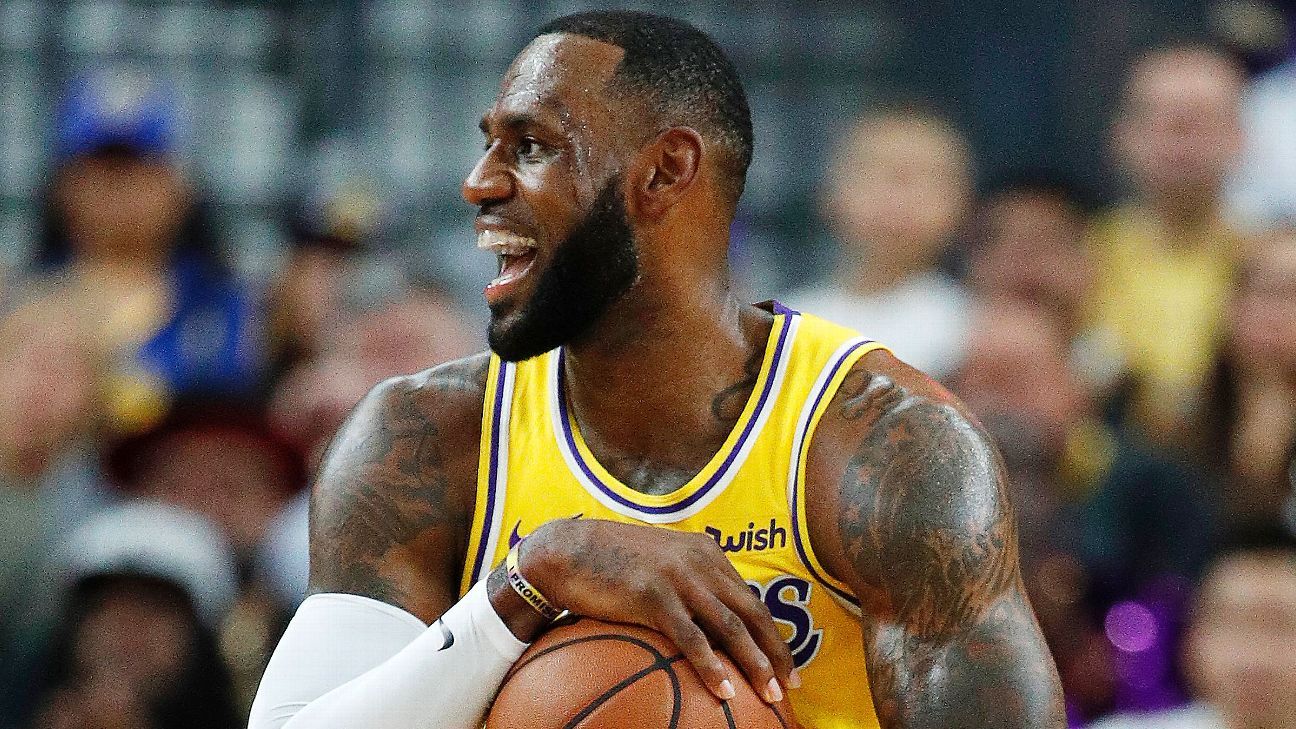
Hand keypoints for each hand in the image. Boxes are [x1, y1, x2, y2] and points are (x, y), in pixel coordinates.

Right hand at [505, 518, 797, 702]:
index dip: (772, 633)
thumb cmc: (609, 562)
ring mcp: (678, 578)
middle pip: (751, 612)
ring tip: (769, 694)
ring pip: (730, 627)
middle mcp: (699, 562)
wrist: (566, 551)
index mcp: (705, 552)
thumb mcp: (659, 562)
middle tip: (790, 685)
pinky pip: (692, 639)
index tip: (786, 664)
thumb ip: (687, 581)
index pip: (749, 598)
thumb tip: (707, 621)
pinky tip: (725, 691)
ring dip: (754, 664)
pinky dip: (712, 667)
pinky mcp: (654, 596)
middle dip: (775, 652)